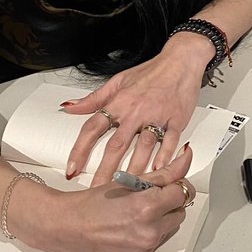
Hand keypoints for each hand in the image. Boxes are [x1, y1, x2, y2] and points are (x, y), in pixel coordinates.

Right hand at [21, 144, 195, 251]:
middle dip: (167, 206)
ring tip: (133, 219)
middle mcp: (149, 233)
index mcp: (148, 208)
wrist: (65, 228)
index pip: (184, 194)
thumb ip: (163, 173)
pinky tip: (127, 236)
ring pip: (167, 234)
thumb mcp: (128, 182)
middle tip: (146, 202)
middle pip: (179, 215)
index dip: (176, 188)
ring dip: (158, 225)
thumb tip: (185, 161)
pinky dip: (144, 244)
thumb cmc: (90, 205)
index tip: (170, 187)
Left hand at [61, 42, 206, 186]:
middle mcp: (135, 111)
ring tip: (126, 189)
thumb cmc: (151, 72)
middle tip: (97, 190)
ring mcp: (156, 116)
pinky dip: (164, 157)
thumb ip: (94, 98)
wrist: (181, 61)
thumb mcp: (118, 81)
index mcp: (119, 102)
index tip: (72, 168)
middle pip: (116, 145)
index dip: (80, 150)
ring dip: (133, 170)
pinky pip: (169, 141)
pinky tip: (158, 171)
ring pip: (142, 147)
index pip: (93, 128)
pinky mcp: (176, 120)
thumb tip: (71, 107)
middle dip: (104, 171)